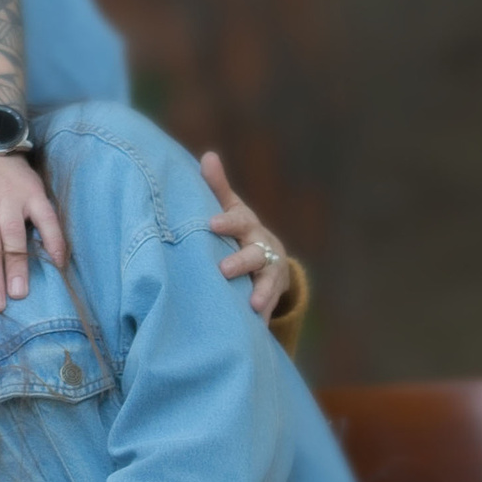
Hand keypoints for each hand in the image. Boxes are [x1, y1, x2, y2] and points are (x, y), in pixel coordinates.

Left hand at [198, 151, 302, 326]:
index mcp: (248, 226)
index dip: (227, 222)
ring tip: (253, 303)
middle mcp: (263, 248)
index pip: (239, 221)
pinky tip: (257, 325)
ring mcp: (271, 274)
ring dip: (263, 292)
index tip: (211, 224)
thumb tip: (207, 155)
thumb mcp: (230, 210)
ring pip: (269, 281)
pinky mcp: (273, 296)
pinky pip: (270, 307)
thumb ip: (217, 187)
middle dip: (242, 261)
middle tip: (224, 269)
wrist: (269, 262)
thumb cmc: (239, 232)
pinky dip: (265, 317)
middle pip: (256, 253)